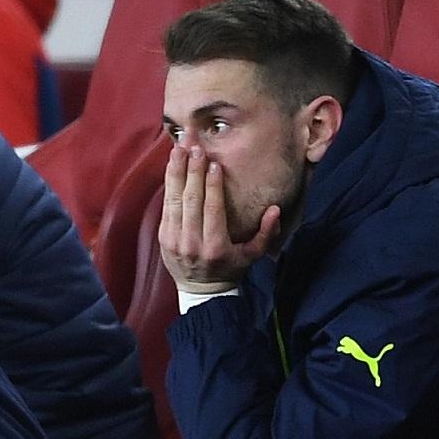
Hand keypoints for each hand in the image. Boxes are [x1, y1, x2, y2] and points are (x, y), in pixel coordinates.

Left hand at [158, 145, 277, 294]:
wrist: (201, 291)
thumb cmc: (231, 268)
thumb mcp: (253, 255)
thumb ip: (266, 233)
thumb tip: (274, 210)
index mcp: (215, 247)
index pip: (213, 210)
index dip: (212, 185)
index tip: (214, 164)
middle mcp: (192, 243)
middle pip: (191, 200)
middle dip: (193, 171)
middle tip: (196, 147)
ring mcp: (174, 240)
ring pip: (174, 199)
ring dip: (176, 171)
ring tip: (179, 148)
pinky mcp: (163, 236)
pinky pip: (166, 204)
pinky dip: (169, 182)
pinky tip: (172, 164)